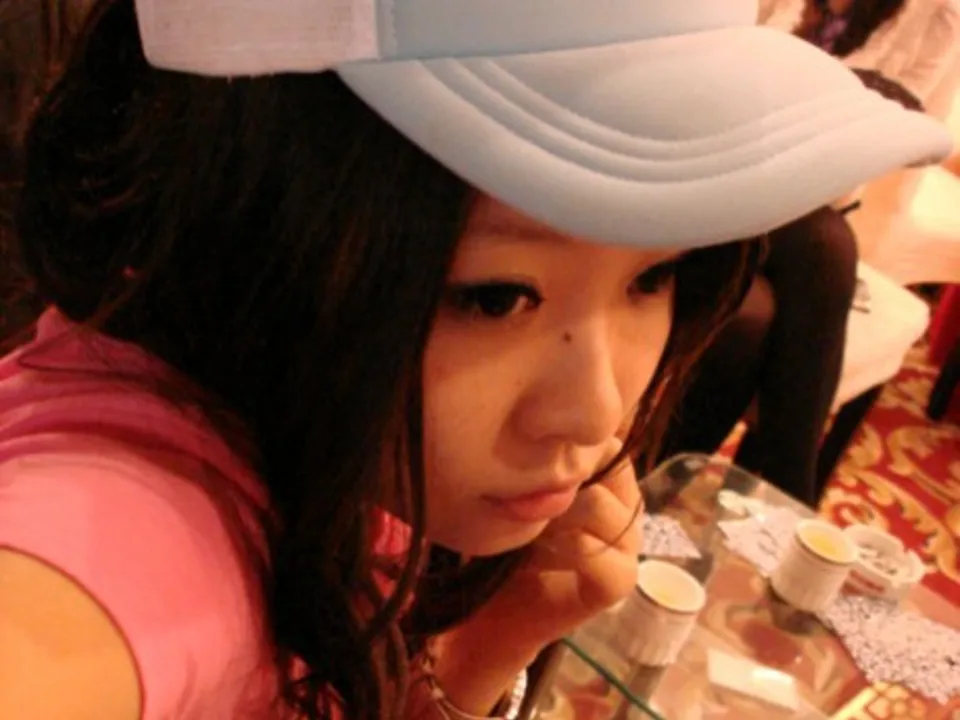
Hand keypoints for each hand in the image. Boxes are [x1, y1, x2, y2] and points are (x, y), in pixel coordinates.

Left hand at [489, 438, 643, 647]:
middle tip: (521, 505)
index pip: (602, 441)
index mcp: (610, 476)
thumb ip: (541, 458)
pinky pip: (592, 549)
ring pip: (596, 505)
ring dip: (552, 516)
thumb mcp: (522, 489)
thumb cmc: (508, 539)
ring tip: (526, 530)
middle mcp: (628, 504)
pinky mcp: (621, 580)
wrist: (499, 611)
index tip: (522, 472)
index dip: (560, 452)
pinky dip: (557, 550)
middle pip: (603, 468)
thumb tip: (534, 421)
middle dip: (556, 484)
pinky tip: (534, 557)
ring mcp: (630, 543)